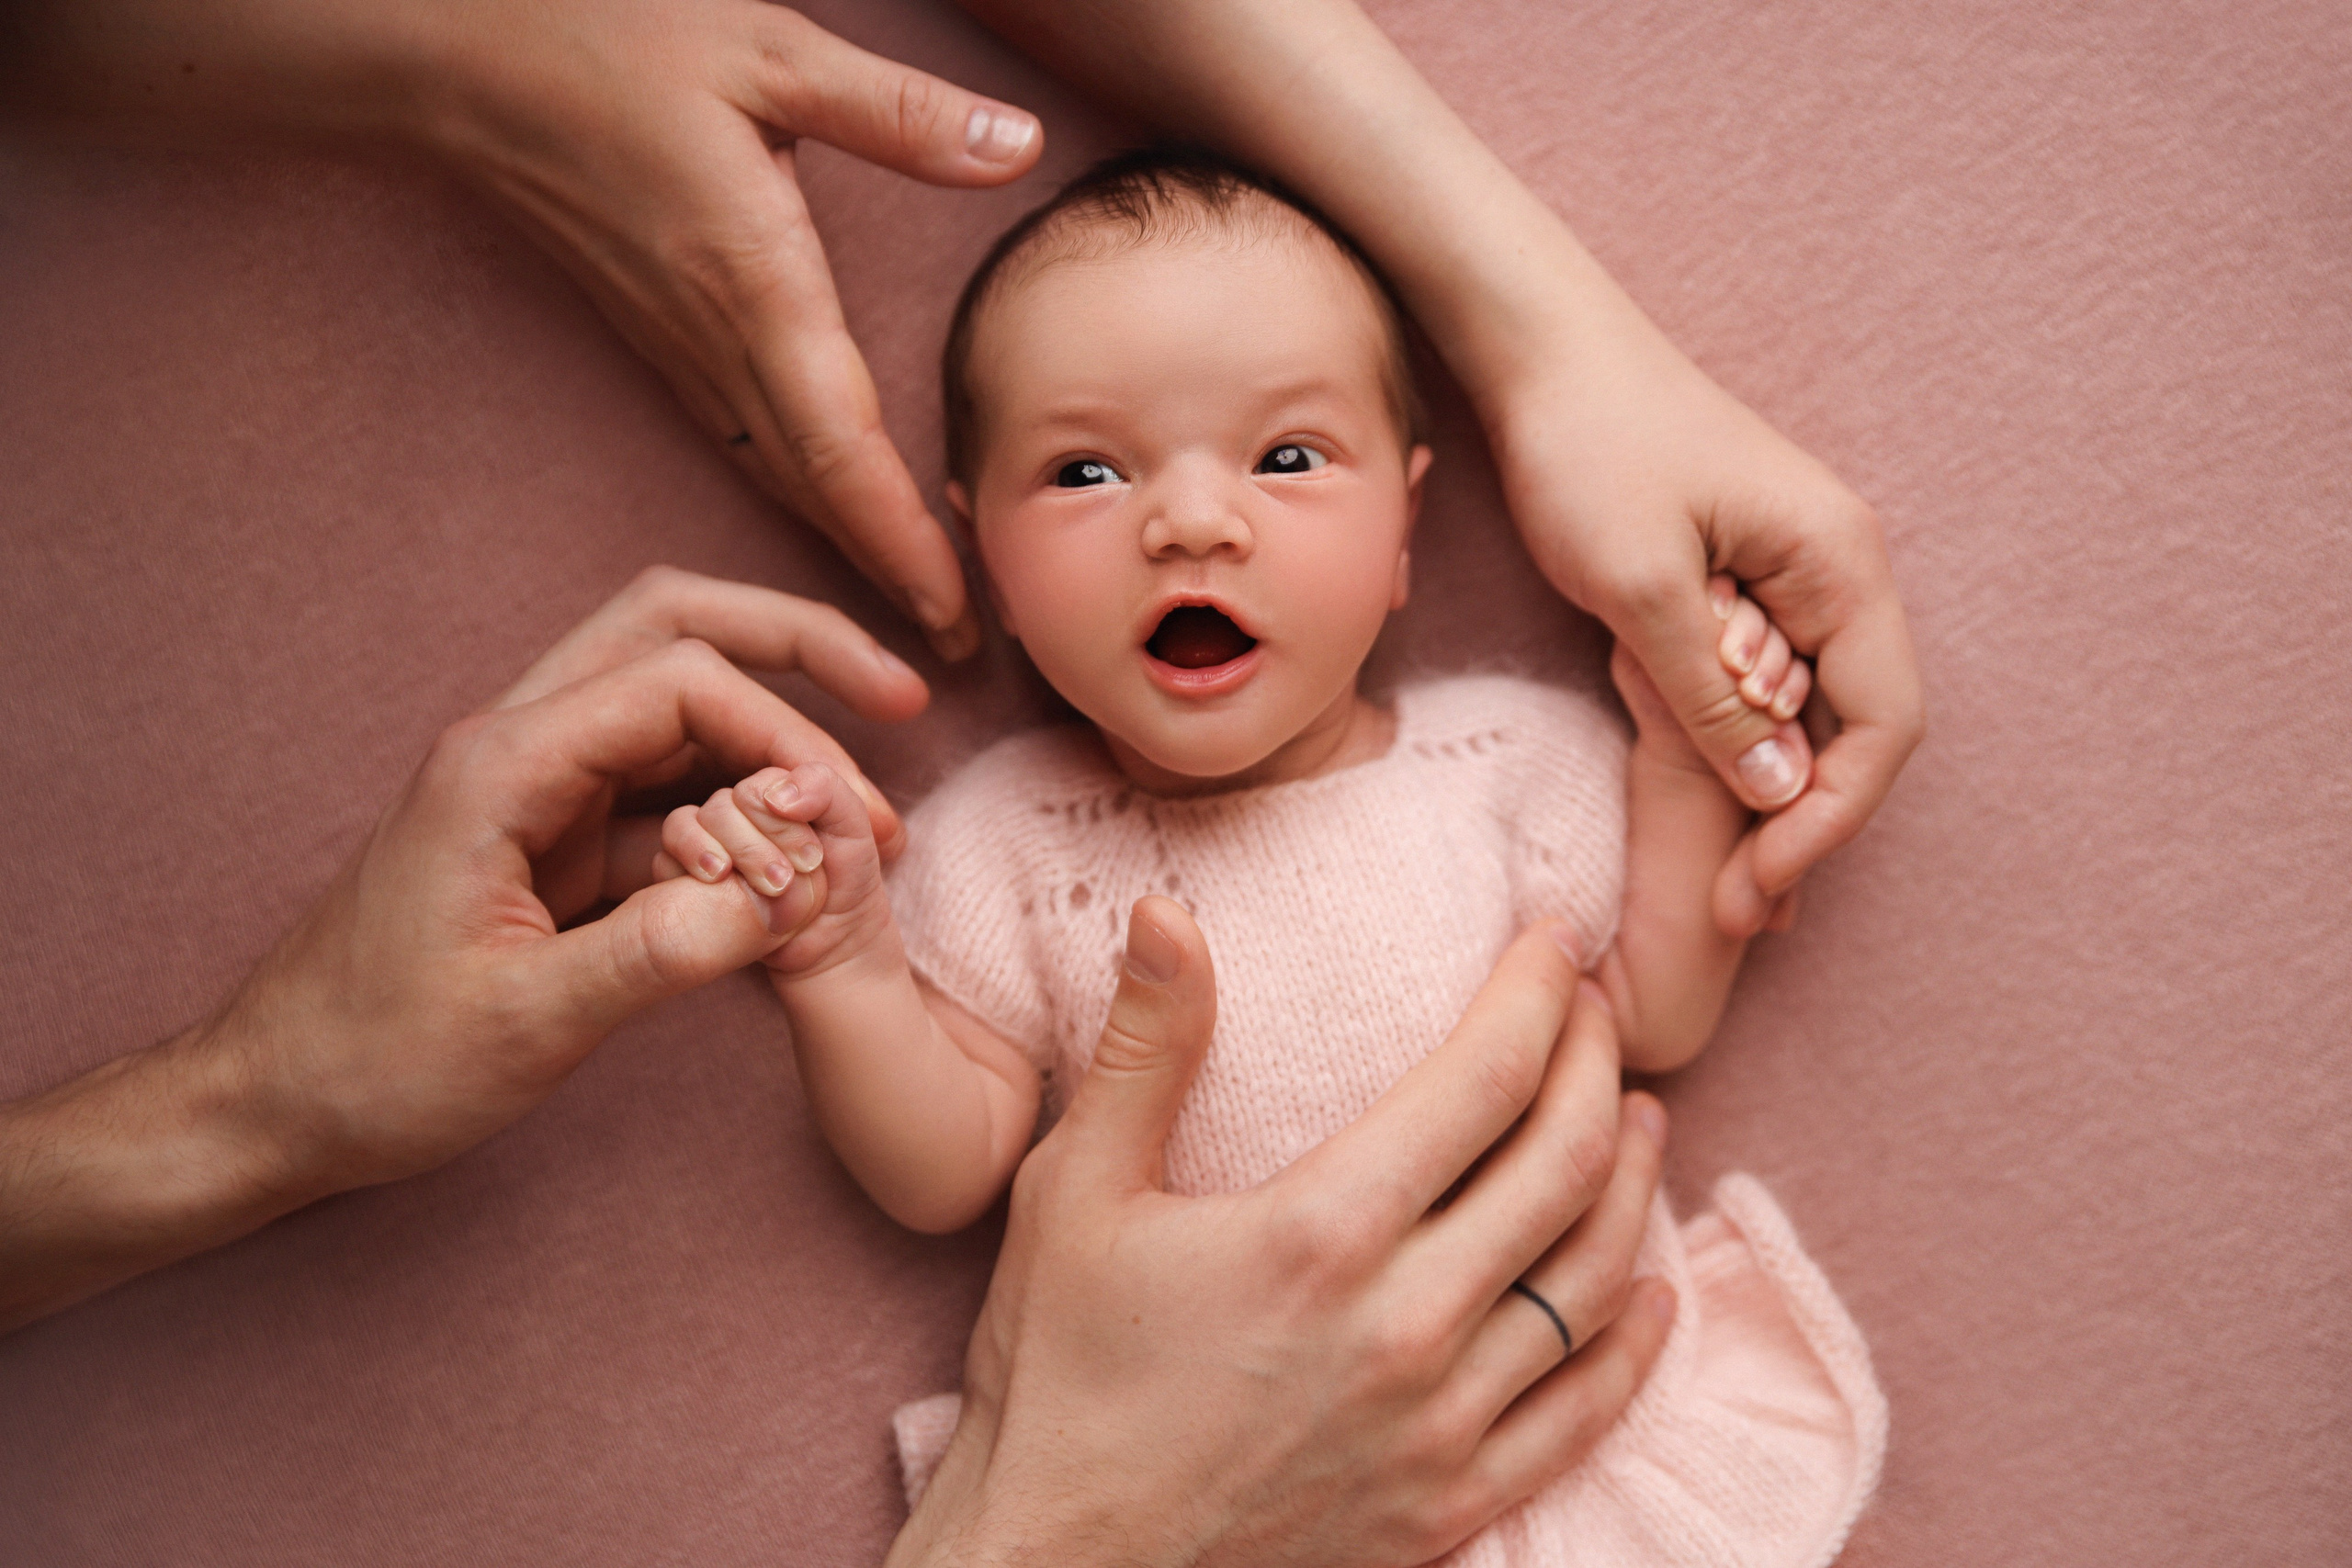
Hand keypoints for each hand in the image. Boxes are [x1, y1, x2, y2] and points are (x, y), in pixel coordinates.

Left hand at [0, 568, 923, 1331]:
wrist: (276, 1101)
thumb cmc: (376, 1061)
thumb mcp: (527, 1021)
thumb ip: (661, 953)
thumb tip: (789, 896)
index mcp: (501, 765)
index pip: (678, 682)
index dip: (785, 732)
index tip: (849, 816)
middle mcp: (518, 745)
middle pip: (675, 629)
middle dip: (796, 648)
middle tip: (902, 695)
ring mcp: (535, 786)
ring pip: (674, 700)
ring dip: (776, 732)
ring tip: (867, 807)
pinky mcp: (550, 838)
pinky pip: (663, 789)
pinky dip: (739, 807)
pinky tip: (797, 866)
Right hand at [422, 1, 1043, 656]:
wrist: (463, 63)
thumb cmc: (611, 41)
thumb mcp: (772, 52)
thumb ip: (899, 111)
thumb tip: (1017, 140)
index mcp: (754, 285)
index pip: (841, 449)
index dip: (901, 543)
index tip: (956, 616)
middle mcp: (717, 340)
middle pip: (818, 492)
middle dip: (891, 580)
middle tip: (963, 651)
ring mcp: (683, 348)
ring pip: (780, 477)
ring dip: (848, 545)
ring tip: (917, 607)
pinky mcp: (663, 338)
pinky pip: (746, 441)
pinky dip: (805, 492)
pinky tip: (836, 511)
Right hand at [659, 761, 892, 979]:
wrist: (831, 941)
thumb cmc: (846, 879)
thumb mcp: (854, 827)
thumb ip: (826, 790)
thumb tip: (775, 793)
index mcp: (775, 791)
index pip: (756, 787)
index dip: (779, 821)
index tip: (811, 860)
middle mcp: (738, 811)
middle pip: (719, 807)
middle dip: (750, 846)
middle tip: (782, 882)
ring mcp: (710, 842)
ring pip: (683, 824)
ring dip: (708, 852)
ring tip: (731, 881)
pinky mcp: (688, 877)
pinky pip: (664, 860)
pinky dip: (683, 870)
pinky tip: (711, 887)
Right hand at [891, 899, 1674, 1567]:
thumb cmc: (1058, 1378)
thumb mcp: (1072, 1197)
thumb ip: (1144, 1049)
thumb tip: (1166, 914)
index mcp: (1322, 1233)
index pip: (1483, 1079)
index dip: (1537, 994)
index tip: (1556, 939)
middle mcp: (1407, 1324)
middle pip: (1564, 1162)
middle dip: (1599, 1063)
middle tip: (1600, 1010)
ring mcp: (1441, 1424)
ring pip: (1594, 1277)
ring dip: (1634, 1181)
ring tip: (1640, 1115)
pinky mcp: (1452, 1503)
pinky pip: (1586, 1410)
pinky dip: (1631, 1337)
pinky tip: (1645, 1288)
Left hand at [950, 0, 1924, 938]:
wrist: (1537, 351)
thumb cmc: (1588, 445)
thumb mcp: (1641, 582)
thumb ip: (1712, 693)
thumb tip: (1781, 795)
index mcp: (1841, 563)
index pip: (1885, 722)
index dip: (1830, 818)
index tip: (1756, 888)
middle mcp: (1837, 570)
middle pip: (1857, 727)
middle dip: (1803, 825)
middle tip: (1735, 913)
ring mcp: (1789, 573)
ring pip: (1809, 712)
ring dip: (1770, 794)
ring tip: (1719, 885)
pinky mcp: (1736, 579)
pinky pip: (1759, 682)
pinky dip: (1735, 745)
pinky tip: (1697, 800)